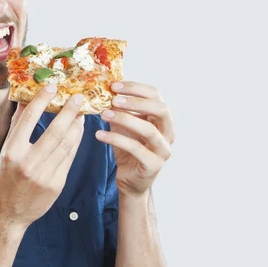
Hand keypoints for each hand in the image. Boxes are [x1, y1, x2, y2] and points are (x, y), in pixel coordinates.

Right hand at [0, 86, 85, 229]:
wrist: (7, 213)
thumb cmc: (3, 180)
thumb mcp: (4, 153)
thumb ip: (17, 128)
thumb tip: (26, 100)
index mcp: (11, 152)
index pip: (29, 119)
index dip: (42, 100)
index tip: (52, 86)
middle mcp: (28, 163)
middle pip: (55, 131)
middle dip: (69, 111)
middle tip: (78, 97)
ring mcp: (45, 175)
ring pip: (67, 144)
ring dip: (77, 125)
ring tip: (81, 113)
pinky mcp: (57, 184)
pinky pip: (70, 158)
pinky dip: (76, 142)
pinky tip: (78, 131)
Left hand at [96, 81, 174, 197]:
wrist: (130, 180)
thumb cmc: (128, 150)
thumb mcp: (123, 126)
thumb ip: (119, 110)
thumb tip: (104, 89)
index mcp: (162, 119)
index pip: (156, 95)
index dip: (136, 88)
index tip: (114, 85)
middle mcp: (168, 133)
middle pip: (160, 110)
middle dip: (136, 101)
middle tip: (113, 99)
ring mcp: (163, 150)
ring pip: (148, 130)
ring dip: (125, 119)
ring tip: (104, 115)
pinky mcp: (153, 165)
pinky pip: (135, 148)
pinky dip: (115, 139)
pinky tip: (99, 135)